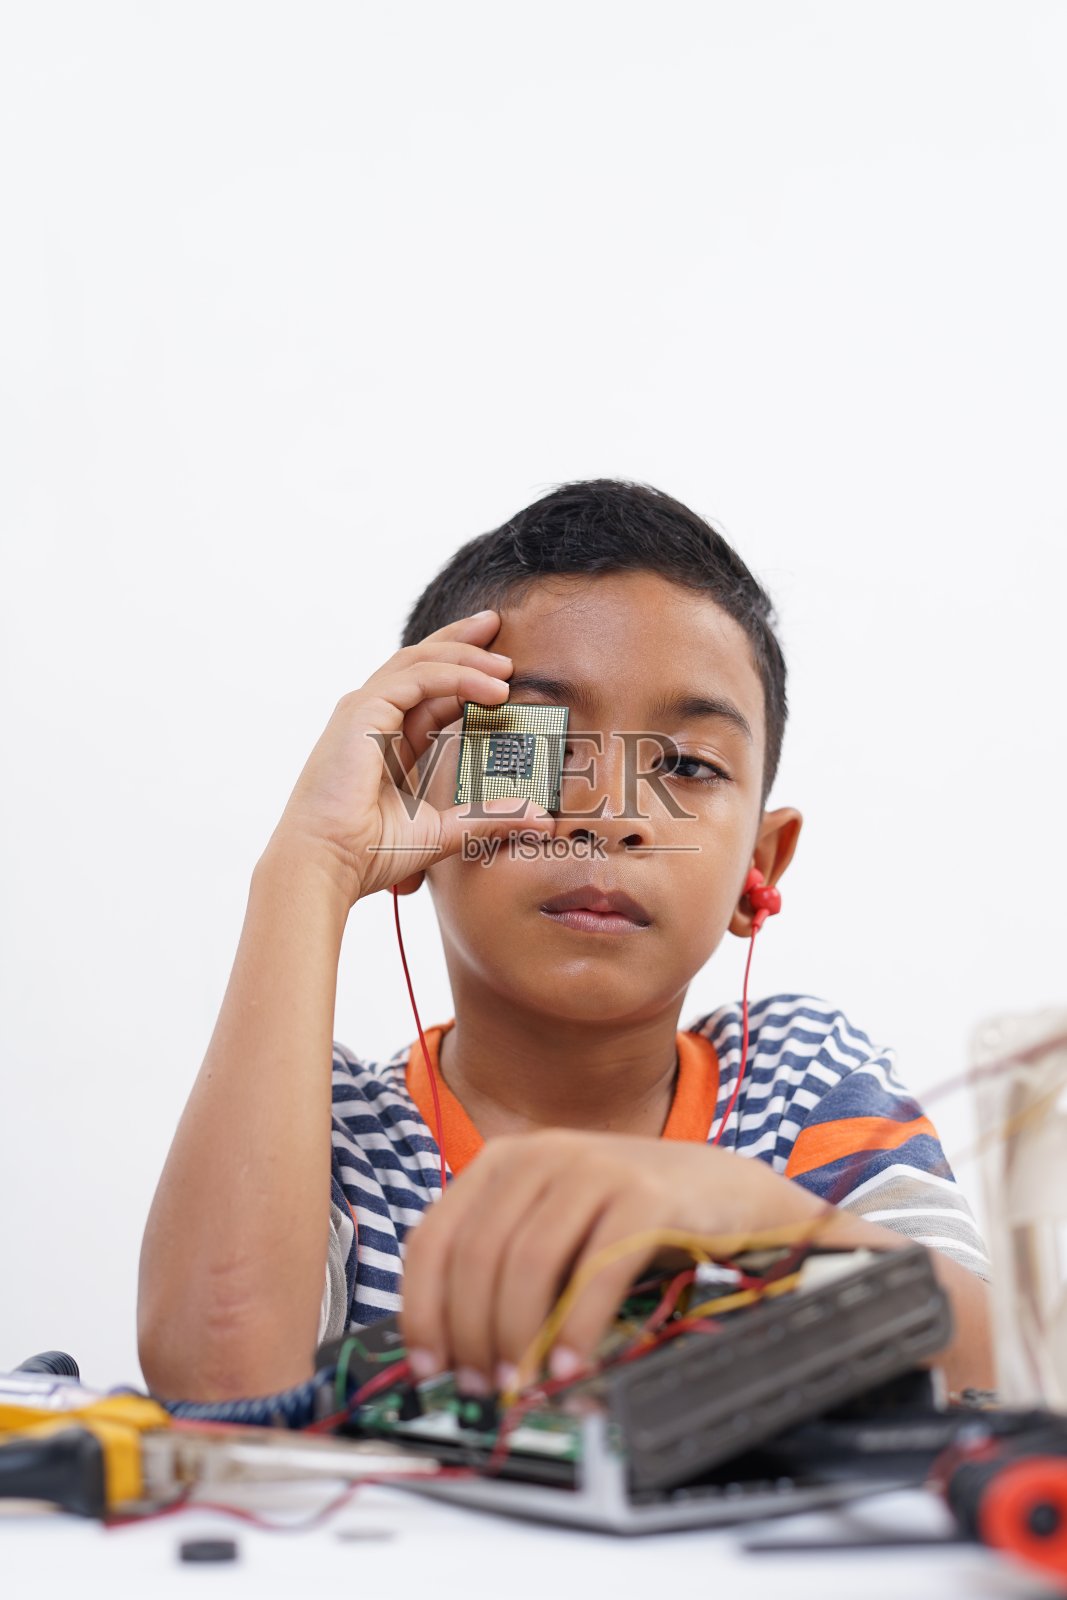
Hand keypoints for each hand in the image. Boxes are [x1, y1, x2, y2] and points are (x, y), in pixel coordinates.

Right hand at [263, 609, 555, 905]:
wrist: (326, 863)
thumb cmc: (368, 854)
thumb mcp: (443, 831)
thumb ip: (489, 818)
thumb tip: (541, 817)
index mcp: (386, 741)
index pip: (429, 691)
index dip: (465, 673)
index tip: (503, 669)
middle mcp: (372, 718)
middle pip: (421, 662)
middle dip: (462, 642)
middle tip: (499, 626)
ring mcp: (364, 710)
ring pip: (421, 662)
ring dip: (467, 657)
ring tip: (507, 666)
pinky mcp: (362, 711)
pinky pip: (418, 678)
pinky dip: (458, 676)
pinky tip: (493, 688)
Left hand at [398, 1127, 825, 1394]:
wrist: (719, 1189)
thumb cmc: (625, 1218)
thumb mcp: (552, 1226)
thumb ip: (503, 1265)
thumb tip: (452, 1350)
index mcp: (503, 1161)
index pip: (434, 1237)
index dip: (423, 1309)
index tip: (429, 1366)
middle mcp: (541, 1154)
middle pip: (478, 1255)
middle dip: (471, 1333)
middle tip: (481, 1385)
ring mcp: (594, 1170)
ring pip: (528, 1262)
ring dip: (516, 1335)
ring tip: (520, 1384)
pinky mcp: (646, 1197)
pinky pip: (595, 1271)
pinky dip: (575, 1328)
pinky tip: (568, 1366)